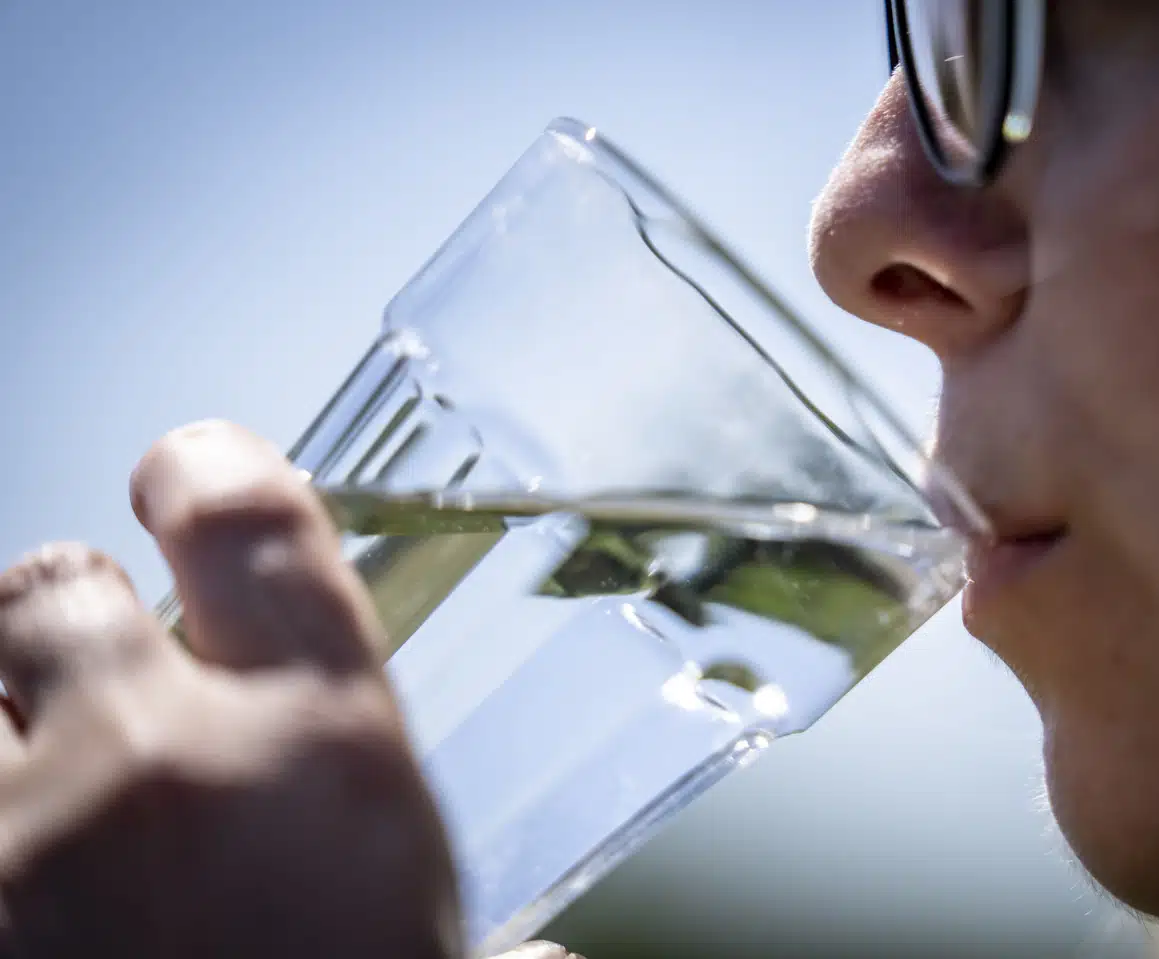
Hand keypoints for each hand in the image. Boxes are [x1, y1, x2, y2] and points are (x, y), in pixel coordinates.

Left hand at [0, 421, 467, 957]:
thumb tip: (538, 958)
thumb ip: (433, 874)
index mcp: (325, 747)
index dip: (205, 469)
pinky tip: (23, 869)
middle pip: (56, 584)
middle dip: (75, 619)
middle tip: (110, 688)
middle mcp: (164, 766)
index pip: (244, 519)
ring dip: (5, 715)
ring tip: (51, 783)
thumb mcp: (429, 932)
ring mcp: (28, 842)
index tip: (184, 470)